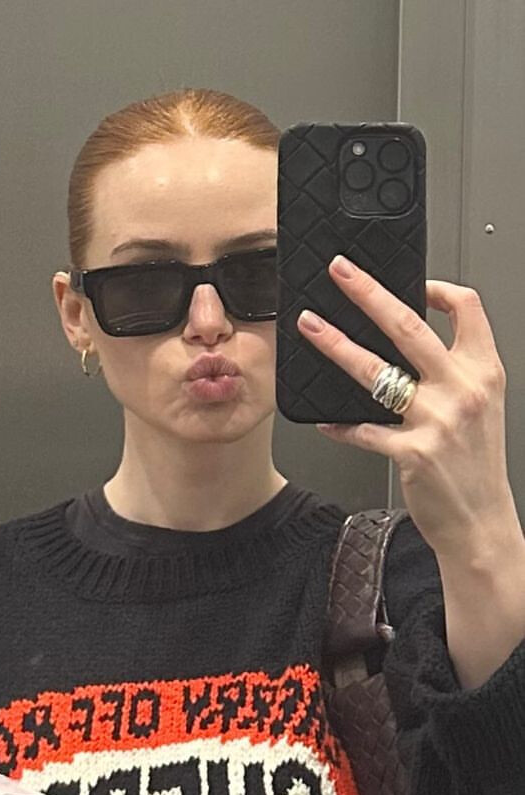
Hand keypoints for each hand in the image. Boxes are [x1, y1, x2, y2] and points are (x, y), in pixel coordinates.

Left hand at [297, 254, 513, 556]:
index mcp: (483, 372)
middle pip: (408, 326)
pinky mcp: (412, 452)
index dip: (438, 286)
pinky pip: (363, 429)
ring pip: (375, 370)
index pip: (468, 308)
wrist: (482, 522)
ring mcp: (438, 420)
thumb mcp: (482, 406)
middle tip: (340, 272)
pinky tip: (323, 421)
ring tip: (310, 326)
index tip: (412, 280)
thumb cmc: (476, 465)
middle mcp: (463, 390)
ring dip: (336, 344)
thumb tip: (407, 339)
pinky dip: (339, 425)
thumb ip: (453, 370)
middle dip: (368, 292)